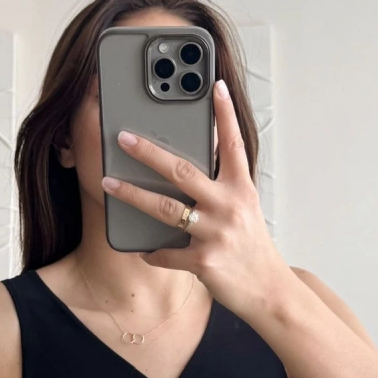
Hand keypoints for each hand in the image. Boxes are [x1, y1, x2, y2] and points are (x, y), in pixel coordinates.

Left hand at [100, 78, 292, 321]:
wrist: (269, 291)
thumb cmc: (251, 247)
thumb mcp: (245, 209)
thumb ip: (222, 187)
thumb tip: (188, 166)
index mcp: (242, 189)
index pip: (233, 144)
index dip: (224, 114)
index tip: (213, 85)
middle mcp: (230, 206)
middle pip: (183, 171)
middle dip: (149, 152)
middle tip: (124, 136)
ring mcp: (216, 233)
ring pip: (165, 208)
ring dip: (132, 195)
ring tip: (108, 183)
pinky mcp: (204, 261)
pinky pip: (166, 252)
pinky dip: (151, 251)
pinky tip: (141, 248)